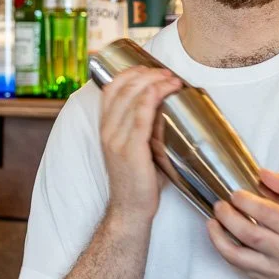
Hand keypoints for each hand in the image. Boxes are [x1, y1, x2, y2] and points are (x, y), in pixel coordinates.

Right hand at [99, 66, 182, 223]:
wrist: (130, 210)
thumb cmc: (139, 180)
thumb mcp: (137, 148)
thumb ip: (145, 128)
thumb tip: (166, 108)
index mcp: (106, 129)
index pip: (110, 90)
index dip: (129, 74)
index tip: (149, 68)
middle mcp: (107, 131)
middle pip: (122, 89)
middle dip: (145, 74)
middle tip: (166, 72)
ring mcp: (117, 140)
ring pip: (132, 98)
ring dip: (154, 82)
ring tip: (172, 79)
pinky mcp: (130, 150)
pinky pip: (140, 116)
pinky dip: (153, 98)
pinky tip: (165, 90)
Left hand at [208, 169, 278, 278]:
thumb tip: (262, 173)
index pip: (265, 212)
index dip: (245, 201)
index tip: (235, 194)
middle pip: (248, 233)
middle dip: (228, 216)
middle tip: (220, 205)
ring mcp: (274, 268)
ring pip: (237, 255)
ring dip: (219, 237)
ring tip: (212, 222)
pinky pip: (239, 266)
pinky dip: (226, 251)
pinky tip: (221, 239)